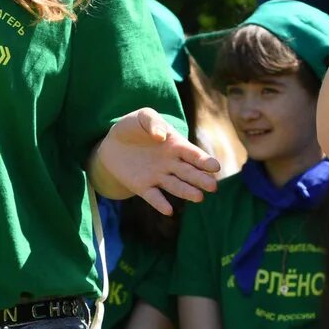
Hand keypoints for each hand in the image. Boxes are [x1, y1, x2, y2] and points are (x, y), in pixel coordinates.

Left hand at [91, 107, 218, 215]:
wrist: (112, 144)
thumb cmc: (133, 127)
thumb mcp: (143, 117)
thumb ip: (154, 122)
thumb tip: (161, 136)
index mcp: (176, 146)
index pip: (193, 155)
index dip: (204, 161)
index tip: (215, 167)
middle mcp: (171, 164)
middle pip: (189, 173)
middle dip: (201, 179)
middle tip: (213, 186)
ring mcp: (158, 177)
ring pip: (175, 186)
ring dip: (186, 192)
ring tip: (198, 198)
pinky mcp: (143, 187)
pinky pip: (153, 196)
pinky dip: (160, 204)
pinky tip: (168, 211)